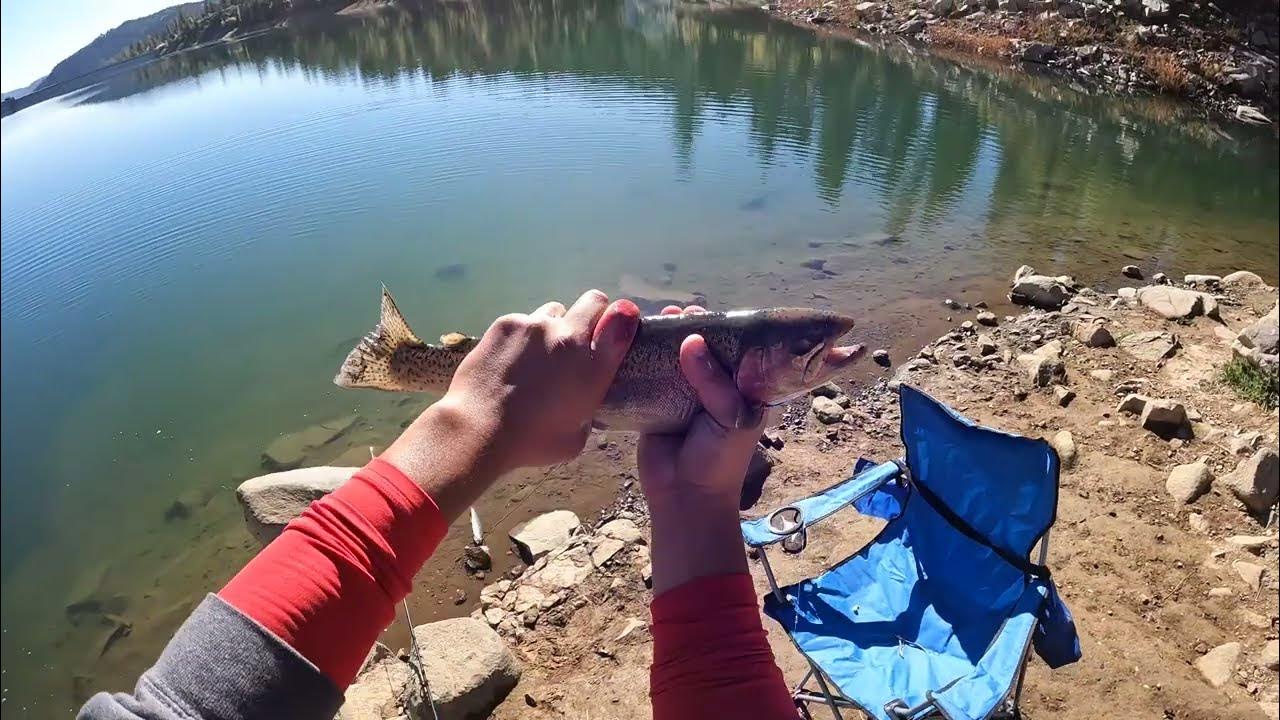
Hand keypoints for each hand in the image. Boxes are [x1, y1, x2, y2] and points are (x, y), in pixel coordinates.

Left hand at [383, 290, 639, 518]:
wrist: (480, 428)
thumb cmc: (533, 441)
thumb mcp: (578, 435)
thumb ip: (591, 399)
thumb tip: (590, 385)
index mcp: (592, 363)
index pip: (623, 317)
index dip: (618, 322)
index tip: (611, 335)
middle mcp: (568, 334)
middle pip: (592, 302)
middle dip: (590, 316)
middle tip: (575, 344)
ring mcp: (534, 324)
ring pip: (553, 312)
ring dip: (552, 328)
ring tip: (536, 356)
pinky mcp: (506, 323)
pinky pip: (523, 322)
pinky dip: (521, 336)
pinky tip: (507, 359)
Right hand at [638, 305, 765, 592]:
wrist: (685, 498)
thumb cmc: (719, 459)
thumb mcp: (732, 417)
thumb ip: (715, 381)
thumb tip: (692, 342)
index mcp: (740, 391)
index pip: (734, 352)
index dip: (723, 330)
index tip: (707, 312)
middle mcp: (712, 389)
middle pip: (702, 351)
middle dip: (691, 329)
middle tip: (678, 311)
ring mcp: (682, 396)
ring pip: (674, 360)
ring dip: (666, 340)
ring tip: (659, 318)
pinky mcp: (655, 405)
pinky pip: (649, 377)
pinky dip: (642, 360)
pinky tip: (633, 341)